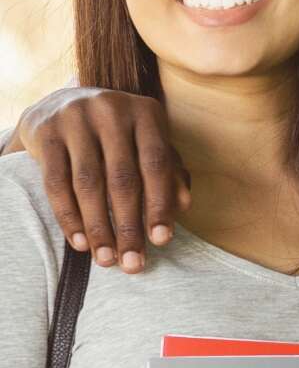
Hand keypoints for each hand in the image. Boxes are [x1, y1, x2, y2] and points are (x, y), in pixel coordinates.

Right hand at [17, 87, 188, 271]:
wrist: (62, 104)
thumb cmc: (119, 134)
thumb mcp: (148, 143)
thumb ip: (169, 171)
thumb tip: (184, 206)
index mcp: (146, 112)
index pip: (157, 165)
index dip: (159, 205)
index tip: (161, 241)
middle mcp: (112, 111)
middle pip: (123, 179)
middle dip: (128, 226)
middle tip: (132, 262)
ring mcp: (76, 119)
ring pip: (88, 184)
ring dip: (98, 227)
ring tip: (106, 259)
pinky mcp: (46, 132)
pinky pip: (56, 182)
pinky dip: (68, 216)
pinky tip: (79, 242)